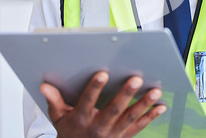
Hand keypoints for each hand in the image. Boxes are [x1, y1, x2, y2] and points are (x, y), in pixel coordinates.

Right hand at [40, 71, 165, 137]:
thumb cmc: (70, 134)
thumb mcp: (58, 119)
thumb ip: (54, 101)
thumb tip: (45, 85)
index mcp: (81, 119)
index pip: (87, 102)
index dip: (94, 88)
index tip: (102, 74)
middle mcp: (98, 127)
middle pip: (114, 110)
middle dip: (126, 94)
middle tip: (136, 79)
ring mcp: (113, 134)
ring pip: (130, 118)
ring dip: (143, 104)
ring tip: (155, 91)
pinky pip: (139, 127)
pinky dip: (151, 117)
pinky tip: (160, 106)